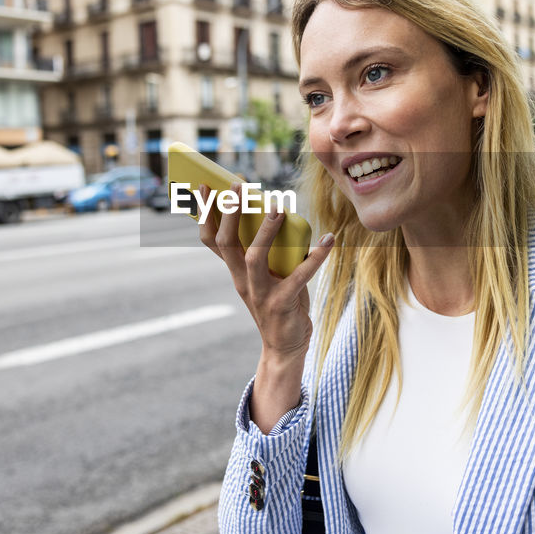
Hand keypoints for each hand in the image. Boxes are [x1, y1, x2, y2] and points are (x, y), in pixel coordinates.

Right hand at [197, 183, 334, 430]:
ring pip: (254, 257)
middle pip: (226, 243)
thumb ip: (267, 250)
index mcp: (236, 272)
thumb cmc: (278, 302)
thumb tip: (279, 211)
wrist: (284, 347)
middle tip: (237, 186)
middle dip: (229, 213)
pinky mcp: (283, 304)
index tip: (205, 185)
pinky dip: (317, 257)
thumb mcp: (266, 275)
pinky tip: (329, 240)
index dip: (206, 213)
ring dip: (265, 231)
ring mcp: (260, 293)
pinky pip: (300, 277)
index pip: (212, 239)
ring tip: (278, 207)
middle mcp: (242, 280)